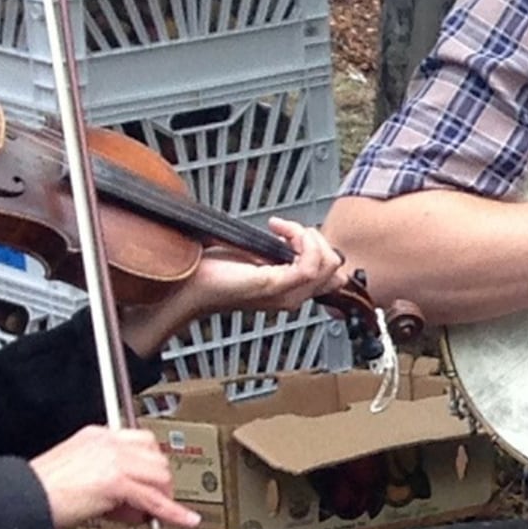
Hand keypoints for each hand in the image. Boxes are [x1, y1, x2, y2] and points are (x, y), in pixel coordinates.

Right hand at [31, 424, 194, 528]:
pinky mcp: (116, 481)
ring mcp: (113, 459)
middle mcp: (107, 441)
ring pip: (159, 476)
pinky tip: (184, 520)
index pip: (141, 442)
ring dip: (158, 498)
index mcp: (97, 435)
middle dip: (158, 483)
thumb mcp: (78, 474)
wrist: (22, 500)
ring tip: (137, 515)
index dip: (151, 466)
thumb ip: (107, 478)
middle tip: (146, 505)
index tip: (153, 484)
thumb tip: (132, 500)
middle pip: (156, 457)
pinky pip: (154, 499)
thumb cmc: (42, 493)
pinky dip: (172, 512)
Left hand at [121, 221, 351, 352]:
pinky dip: (300, 239)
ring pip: (328, 264)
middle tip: (289, 232)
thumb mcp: (256, 258)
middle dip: (318, 240)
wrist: (190, 283)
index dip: (322, 248)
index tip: (295, 234)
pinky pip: (311, 264)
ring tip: (282, 230)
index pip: (334, 275)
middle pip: (337, 269)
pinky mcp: (277, 286)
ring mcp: (288, 294)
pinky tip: (279, 232)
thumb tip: (298, 238)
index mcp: (292, 291)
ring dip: (308, 237)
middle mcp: (295, 297)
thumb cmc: (214, 273)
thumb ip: (281, 254)